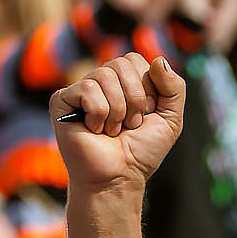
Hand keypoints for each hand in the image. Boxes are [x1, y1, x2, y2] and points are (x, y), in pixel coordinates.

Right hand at [52, 52, 186, 194]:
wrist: (118, 178)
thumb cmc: (141, 152)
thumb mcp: (171, 119)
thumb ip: (174, 87)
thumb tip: (159, 59)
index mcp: (123, 81)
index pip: (135, 60)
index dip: (146, 89)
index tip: (144, 115)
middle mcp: (101, 81)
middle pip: (121, 64)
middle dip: (134, 99)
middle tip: (128, 125)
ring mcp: (80, 90)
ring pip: (104, 75)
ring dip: (117, 111)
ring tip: (112, 130)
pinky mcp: (62, 101)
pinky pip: (87, 89)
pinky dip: (98, 114)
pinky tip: (94, 130)